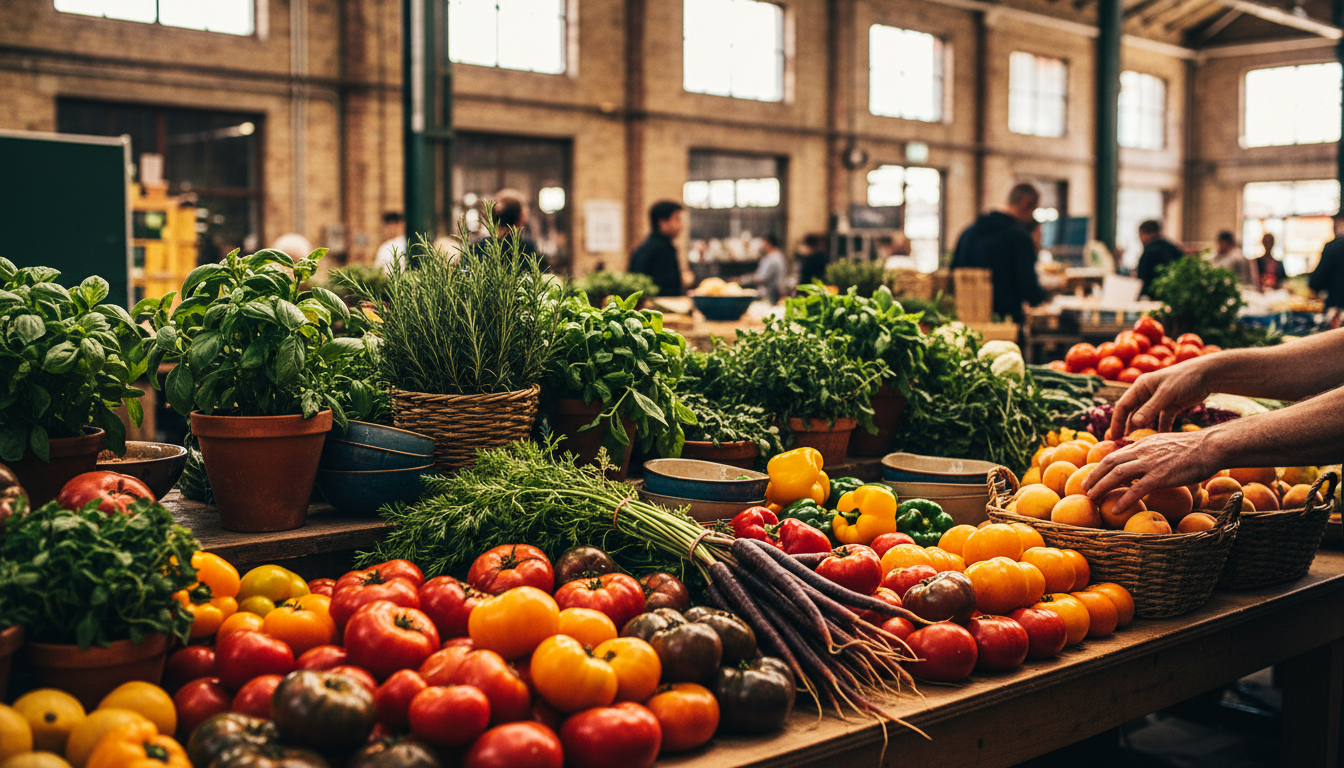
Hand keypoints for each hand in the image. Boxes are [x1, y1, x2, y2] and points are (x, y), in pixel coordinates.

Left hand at [1082, 431, 1220, 514]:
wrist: (1211, 446)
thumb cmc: (1194, 449)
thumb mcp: (1166, 445)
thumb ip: (1152, 453)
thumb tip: (1145, 465)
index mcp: (1143, 444)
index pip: (1115, 454)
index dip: (1101, 466)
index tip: (1092, 476)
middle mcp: (1142, 451)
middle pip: (1109, 462)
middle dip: (1094, 475)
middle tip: (1084, 488)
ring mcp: (1150, 463)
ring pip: (1117, 474)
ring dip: (1101, 487)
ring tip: (1092, 498)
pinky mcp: (1160, 476)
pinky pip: (1136, 489)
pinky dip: (1123, 500)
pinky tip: (1115, 510)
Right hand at [1107, 363, 1210, 438]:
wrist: (1208, 374)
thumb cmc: (1185, 378)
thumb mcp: (1166, 393)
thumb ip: (1150, 409)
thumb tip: (1133, 424)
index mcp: (1140, 387)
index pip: (1123, 406)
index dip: (1116, 422)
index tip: (1113, 437)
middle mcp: (1146, 393)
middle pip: (1132, 413)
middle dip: (1127, 429)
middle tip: (1123, 445)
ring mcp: (1158, 400)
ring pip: (1146, 418)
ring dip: (1143, 430)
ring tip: (1139, 446)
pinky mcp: (1170, 406)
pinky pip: (1161, 421)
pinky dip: (1160, 429)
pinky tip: (1159, 441)